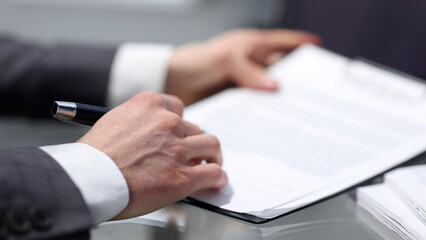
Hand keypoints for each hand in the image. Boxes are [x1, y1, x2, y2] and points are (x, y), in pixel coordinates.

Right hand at [77, 92, 227, 218]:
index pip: (178, 108)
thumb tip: (152, 135)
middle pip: (195, 128)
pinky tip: (216, 181)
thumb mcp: (114, 123)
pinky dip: (218, 178)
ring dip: (213, 155)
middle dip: (194, 142)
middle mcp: (167, 122)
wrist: (87, 180)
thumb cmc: (93, 156)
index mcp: (149, 104)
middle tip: (194, 153)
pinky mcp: (182, 176)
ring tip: (212, 163)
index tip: (181, 133)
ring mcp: (177, 149)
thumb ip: (139, 123)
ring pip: (211, 145)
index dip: (181, 123)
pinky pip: (213, 173)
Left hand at [165, 29, 320, 104]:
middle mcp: (253, 66)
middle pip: (282, 72)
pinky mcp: (237, 102)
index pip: (284, 44)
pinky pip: (256, 109)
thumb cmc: (197, 61)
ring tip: (300, 116)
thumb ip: (249, 72)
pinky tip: (273, 126)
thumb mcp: (225, 60)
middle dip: (298, 82)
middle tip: (316, 96)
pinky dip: (264, 116)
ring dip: (281, 103)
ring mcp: (246, 85)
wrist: (173, 81)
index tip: (321, 56)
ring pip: (270, 93)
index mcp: (254, 47)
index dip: (303, 48)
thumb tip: (276, 86)